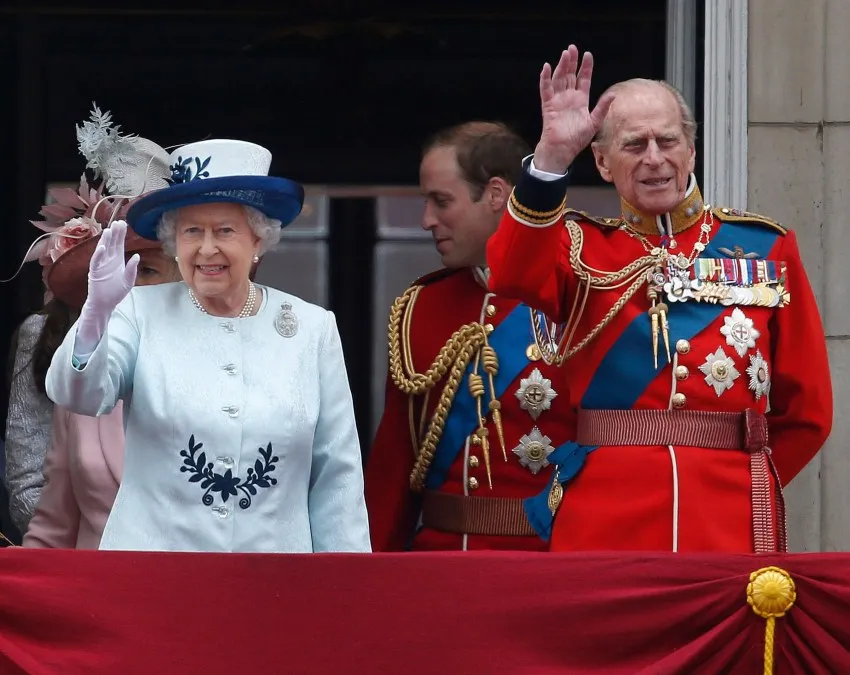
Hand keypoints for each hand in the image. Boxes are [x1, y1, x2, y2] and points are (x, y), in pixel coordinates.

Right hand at [85, 220, 138, 313]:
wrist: (105, 304)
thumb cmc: (116, 292)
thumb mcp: (128, 281)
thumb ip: (132, 269)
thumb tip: (137, 256)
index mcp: (117, 260)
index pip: (119, 244)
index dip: (121, 234)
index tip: (124, 223)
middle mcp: (109, 260)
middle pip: (111, 244)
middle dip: (115, 233)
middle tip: (118, 222)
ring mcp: (101, 265)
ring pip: (103, 250)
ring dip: (105, 240)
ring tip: (109, 230)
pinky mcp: (94, 272)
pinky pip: (96, 261)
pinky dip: (99, 254)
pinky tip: (102, 247)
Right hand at [533, 45, 614, 173]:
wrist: (562, 150)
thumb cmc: (577, 139)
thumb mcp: (594, 122)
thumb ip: (602, 108)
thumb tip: (613, 94)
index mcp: (580, 100)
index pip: (583, 79)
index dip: (585, 67)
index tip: (588, 55)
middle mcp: (569, 98)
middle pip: (570, 75)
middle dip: (572, 61)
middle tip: (573, 48)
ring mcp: (558, 100)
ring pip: (559, 78)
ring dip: (561, 66)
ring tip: (565, 54)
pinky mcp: (549, 105)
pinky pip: (545, 89)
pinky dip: (545, 78)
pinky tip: (546, 67)